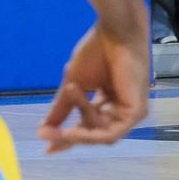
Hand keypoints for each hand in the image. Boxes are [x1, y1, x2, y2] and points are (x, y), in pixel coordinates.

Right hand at [37, 25, 148, 153]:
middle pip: (94, 134)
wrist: (114, 32)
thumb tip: (42, 131)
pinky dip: (90, 135)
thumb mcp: (73, 85)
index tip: (46, 147)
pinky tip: (71, 132)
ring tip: (64, 117)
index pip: (88, 126)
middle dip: (70, 137)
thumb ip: (62, 109)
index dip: (68, 138)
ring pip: (100, 135)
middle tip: (47, 137)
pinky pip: (110, 134)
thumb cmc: (97, 52)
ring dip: (78, 129)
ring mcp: (132, 112)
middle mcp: (122, 109)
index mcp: (109, 102)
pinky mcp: (136, 113)